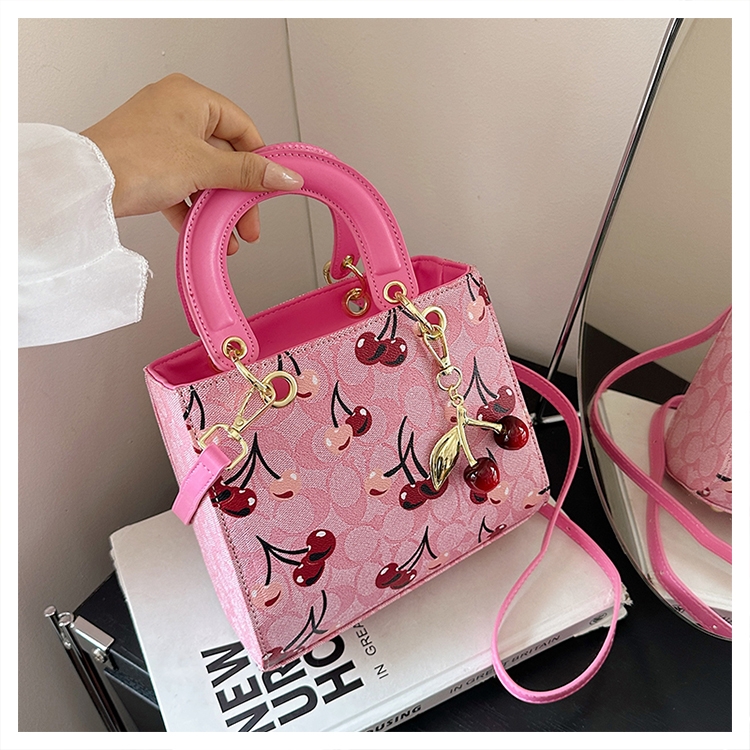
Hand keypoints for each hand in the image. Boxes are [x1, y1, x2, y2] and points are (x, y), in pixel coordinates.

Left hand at [80, 73, 302, 252]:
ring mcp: (160, 137)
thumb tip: (283, 175)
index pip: (243, 128)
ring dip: (217, 207)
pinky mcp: (147, 162)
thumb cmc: (133, 160)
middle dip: (237, 195)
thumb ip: (248, 173)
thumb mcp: (204, 167)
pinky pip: (182, 184)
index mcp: (191, 97)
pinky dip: (194, 207)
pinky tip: (204, 230)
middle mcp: (175, 111)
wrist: (86, 187)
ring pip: (203, 173)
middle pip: (224, 155)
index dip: (260, 162)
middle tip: (248, 221)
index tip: (272, 188)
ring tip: (227, 234)